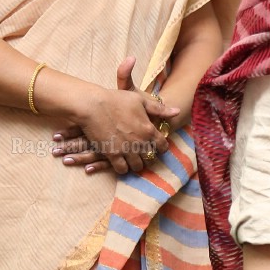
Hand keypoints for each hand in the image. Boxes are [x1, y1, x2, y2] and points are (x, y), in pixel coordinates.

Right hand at [52, 56, 178, 174]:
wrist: (92, 105)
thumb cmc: (116, 99)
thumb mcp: (140, 100)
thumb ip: (159, 109)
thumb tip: (177, 111)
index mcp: (149, 130)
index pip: (163, 147)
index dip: (160, 148)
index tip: (155, 146)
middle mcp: (140, 142)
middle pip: (150, 159)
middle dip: (148, 157)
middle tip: (142, 154)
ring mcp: (126, 150)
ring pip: (137, 166)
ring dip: (135, 164)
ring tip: (131, 159)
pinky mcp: (112, 155)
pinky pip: (122, 170)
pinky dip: (122, 168)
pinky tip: (120, 162)